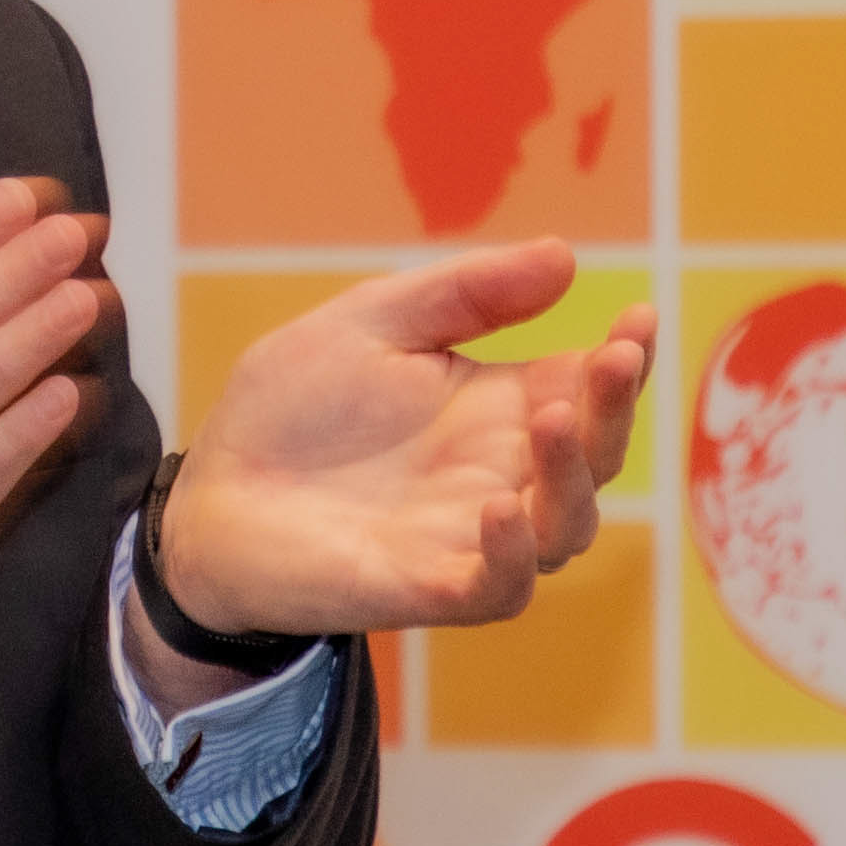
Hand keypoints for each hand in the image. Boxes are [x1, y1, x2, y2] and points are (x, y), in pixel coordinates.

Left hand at [140, 242, 652, 671]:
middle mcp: (499, 476)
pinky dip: (512, 556)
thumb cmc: (291, 409)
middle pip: (595, 457)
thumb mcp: (374, 322)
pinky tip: (498, 509)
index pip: (588, 387)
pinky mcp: (427, 590)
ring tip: (555, 417)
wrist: (208, 494)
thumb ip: (465, 293)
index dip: (623, 359)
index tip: (637, 318)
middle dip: (616, 409)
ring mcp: (469, 538)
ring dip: (574, 476)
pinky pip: (500, 589)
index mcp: (497, 410)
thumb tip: (566, 256)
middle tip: (613, 360)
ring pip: (564, 527)